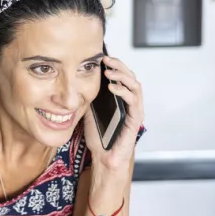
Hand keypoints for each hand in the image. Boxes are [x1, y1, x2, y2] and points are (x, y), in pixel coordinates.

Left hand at [83, 56, 144, 171]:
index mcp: (121, 99)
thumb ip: (90, 97)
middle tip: (106, 59)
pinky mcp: (135, 119)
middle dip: (119, 65)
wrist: (103, 158)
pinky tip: (112, 87)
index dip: (114, 65)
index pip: (122, 77)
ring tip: (108, 71)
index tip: (102, 58)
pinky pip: (133, 100)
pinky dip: (123, 91)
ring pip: (135, 85)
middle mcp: (130, 102)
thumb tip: (79, 81)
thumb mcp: (89, 111)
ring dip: (122, 75)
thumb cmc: (98, 137)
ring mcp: (134, 110)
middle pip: (131, 77)